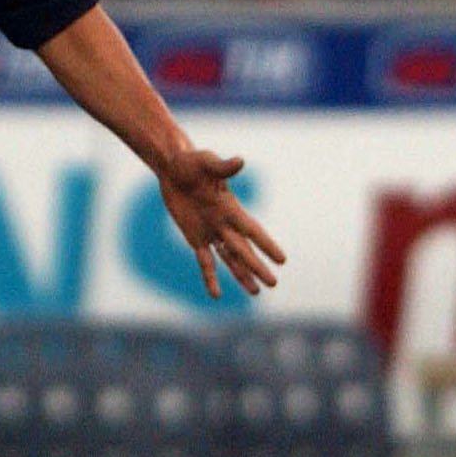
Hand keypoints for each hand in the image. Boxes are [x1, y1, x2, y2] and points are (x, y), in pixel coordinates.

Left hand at [156, 149, 285, 298]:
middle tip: (274, 283)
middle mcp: (224, 223)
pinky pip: (204, 261)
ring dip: (242, 275)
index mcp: (230, 207)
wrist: (173, 167)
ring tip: (256, 292)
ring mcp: (211, 232)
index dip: (265, 245)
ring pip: (230, 259)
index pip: (251, 230)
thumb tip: (240, 161)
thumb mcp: (205, 162)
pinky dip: (210, 278)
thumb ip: (222, 167)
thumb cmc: (190, 161)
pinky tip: (216, 295)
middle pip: (243, 250)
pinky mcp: (194, 237)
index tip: (282, 259)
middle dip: (257, 267)